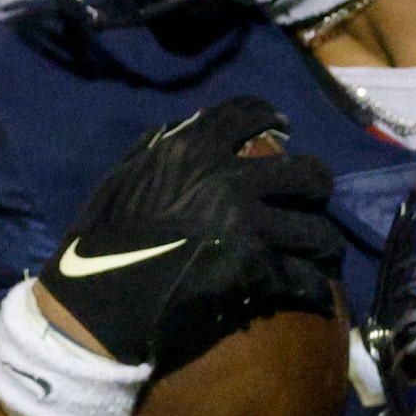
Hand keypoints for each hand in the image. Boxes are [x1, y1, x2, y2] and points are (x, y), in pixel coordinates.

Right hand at [43, 97, 342, 374]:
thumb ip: (161, 147)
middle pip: (308, 174)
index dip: (273, 118)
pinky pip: (306, 279)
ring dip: (320, 246)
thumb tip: (192, 125)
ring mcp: (247, 225)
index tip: (284, 128)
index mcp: (192, 147)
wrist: (96, 302)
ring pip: (318, 231)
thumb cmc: (99, 240)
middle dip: (315, 191)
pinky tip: (314, 296)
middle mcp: (229, 177)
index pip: (249, 113)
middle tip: (308, 206)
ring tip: (318, 258)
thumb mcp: (122, 174)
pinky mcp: (255, 271)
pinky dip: (313, 290)